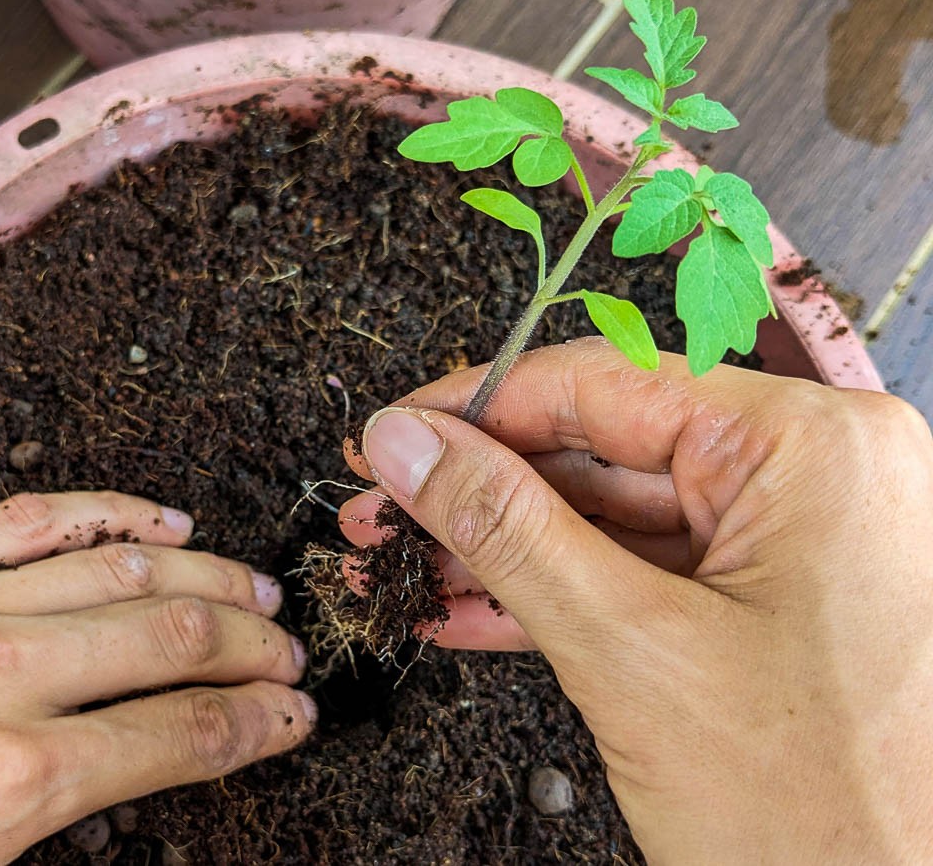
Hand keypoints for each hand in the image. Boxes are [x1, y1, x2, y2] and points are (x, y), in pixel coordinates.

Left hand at [0, 492, 313, 864]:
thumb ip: (39, 833)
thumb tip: (116, 799)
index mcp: (5, 786)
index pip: (181, 736)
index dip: (258, 726)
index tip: (294, 718)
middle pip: (172, 641)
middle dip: (251, 648)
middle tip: (290, 655)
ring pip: (121, 569)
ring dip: (206, 581)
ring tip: (255, 592)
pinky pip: (32, 520)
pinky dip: (112, 515)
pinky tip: (161, 523)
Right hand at [341, 338, 932, 862]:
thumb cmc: (822, 820)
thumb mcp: (630, 653)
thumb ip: (507, 530)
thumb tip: (412, 446)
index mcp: (812, 448)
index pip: (607, 385)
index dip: (479, 407)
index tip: (395, 433)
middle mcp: (817, 475)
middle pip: (606, 450)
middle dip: (482, 490)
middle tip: (385, 508)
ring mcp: (800, 543)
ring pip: (617, 519)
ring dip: (507, 550)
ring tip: (410, 567)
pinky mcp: (776, 606)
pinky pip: (648, 576)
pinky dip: (561, 596)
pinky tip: (473, 610)